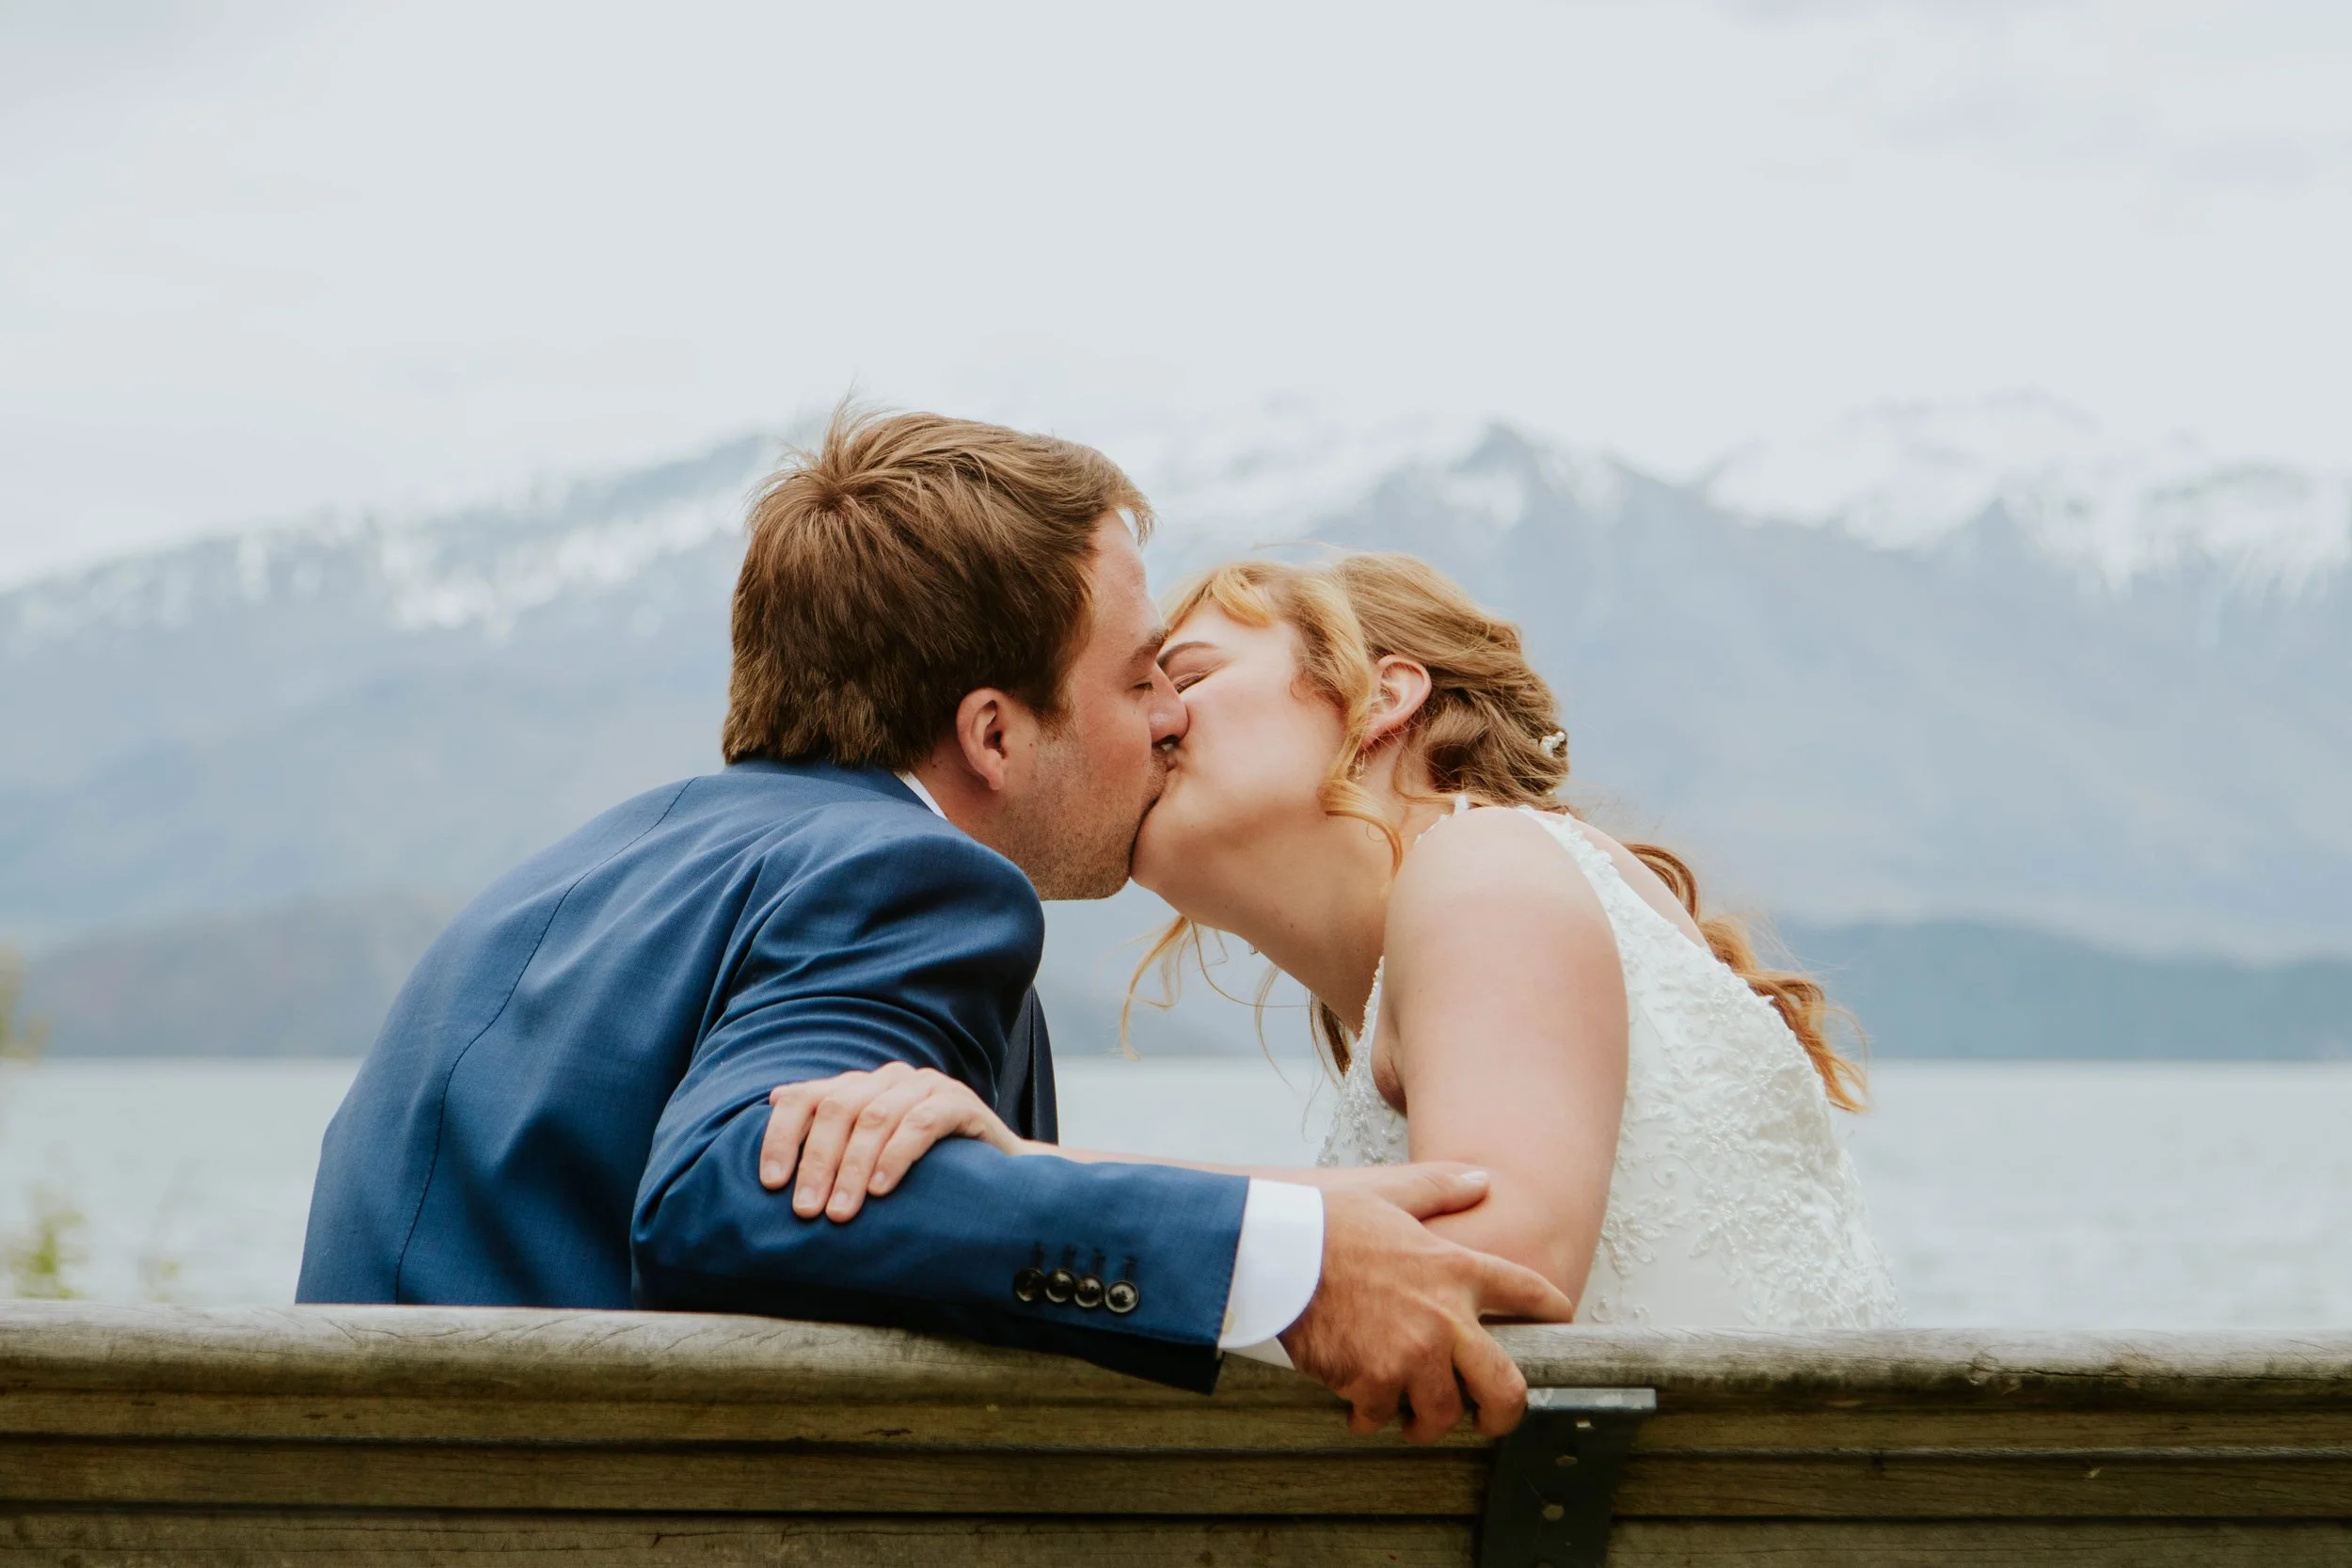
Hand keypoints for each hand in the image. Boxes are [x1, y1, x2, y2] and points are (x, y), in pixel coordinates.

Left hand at [758, 1062, 1028, 1220]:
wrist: (996, 1172)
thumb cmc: (921, 1168)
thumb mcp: (868, 1154)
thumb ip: (829, 1132)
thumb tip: (773, 1099)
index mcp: (858, 1087)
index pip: (806, 1097)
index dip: (782, 1136)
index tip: (771, 1183)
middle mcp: (888, 1079)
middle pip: (838, 1109)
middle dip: (818, 1162)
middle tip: (806, 1210)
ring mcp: (925, 1086)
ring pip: (875, 1117)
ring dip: (852, 1167)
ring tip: (841, 1212)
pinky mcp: (959, 1102)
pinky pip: (921, 1122)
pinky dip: (896, 1155)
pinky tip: (881, 1189)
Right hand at [1276, 1165, 1576, 1445]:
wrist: (1275, 1252)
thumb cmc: (1328, 1221)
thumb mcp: (1390, 1192)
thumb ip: (1441, 1187)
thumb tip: (1482, 1179)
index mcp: (1456, 1269)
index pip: (1529, 1292)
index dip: (1553, 1310)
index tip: (1558, 1322)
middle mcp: (1445, 1319)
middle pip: (1505, 1389)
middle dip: (1503, 1415)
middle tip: (1488, 1418)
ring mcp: (1410, 1355)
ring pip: (1442, 1414)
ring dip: (1426, 1417)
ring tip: (1410, 1412)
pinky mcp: (1371, 1380)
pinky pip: (1382, 1416)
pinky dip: (1371, 1414)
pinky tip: (1359, 1401)